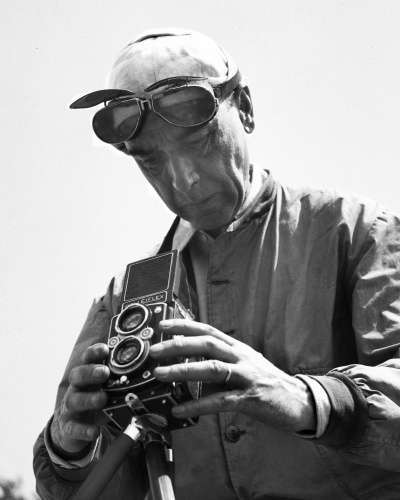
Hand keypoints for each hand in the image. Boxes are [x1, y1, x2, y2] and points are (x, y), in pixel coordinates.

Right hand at [50, 343, 109, 453]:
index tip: (104, 349)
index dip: (94, 353)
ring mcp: (70, 408)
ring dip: (88, 399)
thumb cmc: (95, 401)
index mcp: (87, 375)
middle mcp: (77, 388)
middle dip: (90, 372)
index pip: (87, 359)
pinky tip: (94, 431)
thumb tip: (147, 369)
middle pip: (77, 375)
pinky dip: (83, 430)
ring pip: (74, 400)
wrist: (73, 428)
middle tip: (104, 372)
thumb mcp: (106, 388)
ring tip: (102, 399)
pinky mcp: (69, 427)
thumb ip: (120, 379)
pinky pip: (73, 428)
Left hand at [150, 320, 314, 432]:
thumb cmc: (266, 382)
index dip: (184, 325)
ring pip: (212, 368)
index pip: (207, 330)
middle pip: (206, 344)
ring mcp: (247, 376)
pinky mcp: (251, 399)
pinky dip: (197, 405)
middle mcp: (241, 357)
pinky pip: (220, 401)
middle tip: (154, 350)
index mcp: (237, 347)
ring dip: (183, 370)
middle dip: (178, 345)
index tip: (162, 324)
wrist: (300, 401)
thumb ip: (218, 365)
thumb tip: (185, 369)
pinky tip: (180, 409)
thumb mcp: (243, 366)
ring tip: (160, 374)